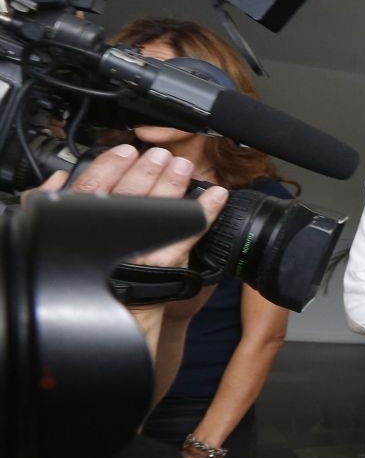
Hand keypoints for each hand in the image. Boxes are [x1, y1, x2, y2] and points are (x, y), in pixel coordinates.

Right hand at [35, 144, 227, 270]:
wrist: (116, 306)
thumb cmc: (94, 268)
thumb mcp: (58, 234)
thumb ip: (54, 204)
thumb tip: (61, 178)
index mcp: (84, 223)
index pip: (93, 186)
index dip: (111, 165)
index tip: (127, 151)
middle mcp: (112, 233)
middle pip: (129, 193)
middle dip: (148, 169)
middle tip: (162, 156)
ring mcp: (141, 247)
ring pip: (157, 208)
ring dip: (173, 183)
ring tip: (182, 167)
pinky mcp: (166, 260)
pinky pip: (190, 232)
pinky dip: (206, 211)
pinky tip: (217, 196)